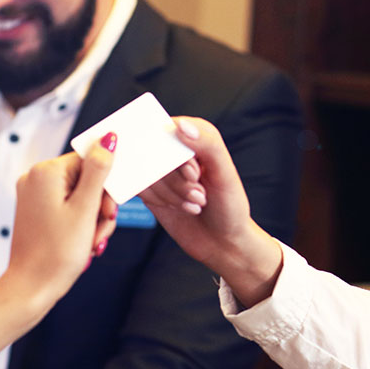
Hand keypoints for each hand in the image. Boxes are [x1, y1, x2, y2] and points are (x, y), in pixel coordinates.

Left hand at [5, 134, 118, 311]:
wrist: (32, 287)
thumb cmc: (57, 252)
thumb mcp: (86, 209)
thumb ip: (99, 171)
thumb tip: (109, 139)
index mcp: (46, 172)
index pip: (90, 160)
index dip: (106, 185)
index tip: (109, 208)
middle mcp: (35, 178)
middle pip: (87, 179)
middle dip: (101, 205)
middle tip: (102, 227)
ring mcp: (34, 195)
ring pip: (81, 195)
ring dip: (94, 218)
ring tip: (93, 241)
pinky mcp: (37, 211)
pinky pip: (69, 207)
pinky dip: (82, 223)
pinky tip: (85, 242)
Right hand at [141, 118, 282, 306]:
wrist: (223, 243)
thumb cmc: (230, 206)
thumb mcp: (224, 174)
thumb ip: (208, 145)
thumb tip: (180, 125)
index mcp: (198, 135)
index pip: (171, 129)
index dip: (178, 155)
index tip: (195, 174)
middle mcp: (177, 148)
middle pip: (156, 152)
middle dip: (177, 180)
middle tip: (200, 195)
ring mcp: (161, 169)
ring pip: (146, 171)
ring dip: (172, 193)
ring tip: (196, 204)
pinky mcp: (149, 188)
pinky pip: (139, 187)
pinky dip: (160, 200)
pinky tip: (180, 208)